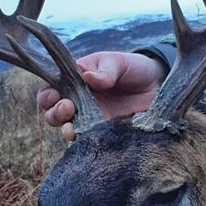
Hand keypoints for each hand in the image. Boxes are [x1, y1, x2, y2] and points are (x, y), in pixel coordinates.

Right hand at [37, 51, 167, 140]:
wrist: (158, 85)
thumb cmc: (133, 68)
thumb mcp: (119, 62)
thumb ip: (105, 70)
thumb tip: (89, 77)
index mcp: (76, 82)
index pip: (52, 91)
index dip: (47, 96)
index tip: (54, 96)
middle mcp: (79, 103)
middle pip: (54, 114)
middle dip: (54, 113)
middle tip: (67, 107)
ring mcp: (91, 120)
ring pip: (68, 130)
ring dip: (65, 129)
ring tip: (71, 127)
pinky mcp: (105, 134)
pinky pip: (89, 142)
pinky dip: (84, 143)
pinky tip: (86, 139)